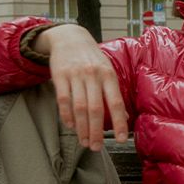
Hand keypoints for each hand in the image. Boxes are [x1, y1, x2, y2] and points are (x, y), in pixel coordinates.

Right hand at [37, 24, 128, 149]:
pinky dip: (66, 116)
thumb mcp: (107, 70)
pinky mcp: (59, 76)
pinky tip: (70, 126)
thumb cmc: (92, 58)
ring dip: (82, 128)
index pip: (116, 102)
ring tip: (85, 141)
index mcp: (109, 75)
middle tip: (96, 147)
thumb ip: (113, 93)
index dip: (119, 122)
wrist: (69, 37)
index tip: (121, 139)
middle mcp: (93, 75)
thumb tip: (124, 117)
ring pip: (79, 107)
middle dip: (96, 131)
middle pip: (95, 108)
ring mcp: (76, 75)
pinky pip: (63, 100)